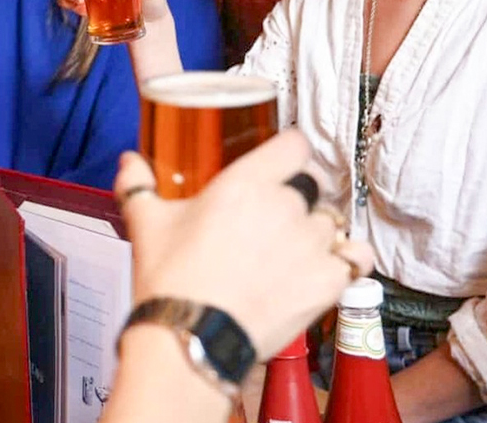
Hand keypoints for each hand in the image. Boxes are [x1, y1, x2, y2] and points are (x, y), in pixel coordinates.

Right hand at [116, 130, 374, 358]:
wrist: (190, 340)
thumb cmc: (171, 282)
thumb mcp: (146, 224)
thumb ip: (138, 185)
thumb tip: (130, 163)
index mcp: (246, 183)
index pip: (295, 145)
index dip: (289, 154)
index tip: (282, 165)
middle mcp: (285, 206)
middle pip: (312, 186)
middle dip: (298, 198)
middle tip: (275, 220)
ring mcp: (310, 244)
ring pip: (331, 222)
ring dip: (317, 233)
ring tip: (292, 253)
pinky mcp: (327, 281)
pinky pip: (356, 257)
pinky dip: (346, 261)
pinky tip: (326, 269)